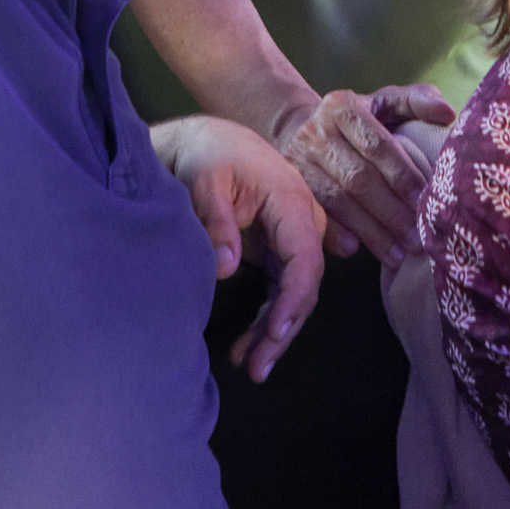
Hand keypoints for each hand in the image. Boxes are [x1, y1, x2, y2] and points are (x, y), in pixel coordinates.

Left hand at [156, 115, 327, 381]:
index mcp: (291, 202)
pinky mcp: (277, 253)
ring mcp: (292, 240)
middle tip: (257, 367)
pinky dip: (265, 321)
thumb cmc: (208, 156)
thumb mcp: (204, 181)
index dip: (293, 302)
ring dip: (274, 333)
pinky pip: (279, 293)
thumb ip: (216, 220)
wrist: (208, 141)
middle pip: (304, 286)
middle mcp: (301, 224)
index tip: (275, 334)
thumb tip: (226, 267)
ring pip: (293, 295)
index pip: (305, 260)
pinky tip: (246, 348)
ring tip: (248, 366)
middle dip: (283, 330)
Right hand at [274, 86, 455, 265]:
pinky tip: (357, 249)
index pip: (377, 146)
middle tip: (417, 239)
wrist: (304, 128)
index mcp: (343, 107)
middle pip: (358, 178)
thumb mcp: (386, 101)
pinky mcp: (290, 187)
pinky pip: (314, 214)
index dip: (403, 177)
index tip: (426, 202)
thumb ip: (417, 101)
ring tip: (398, 254)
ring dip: (370, 231)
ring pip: (337, 201)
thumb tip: (447, 114)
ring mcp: (297, 161)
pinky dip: (335, 234)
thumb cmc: (359, 120)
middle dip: (391, 212)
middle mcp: (316, 132)